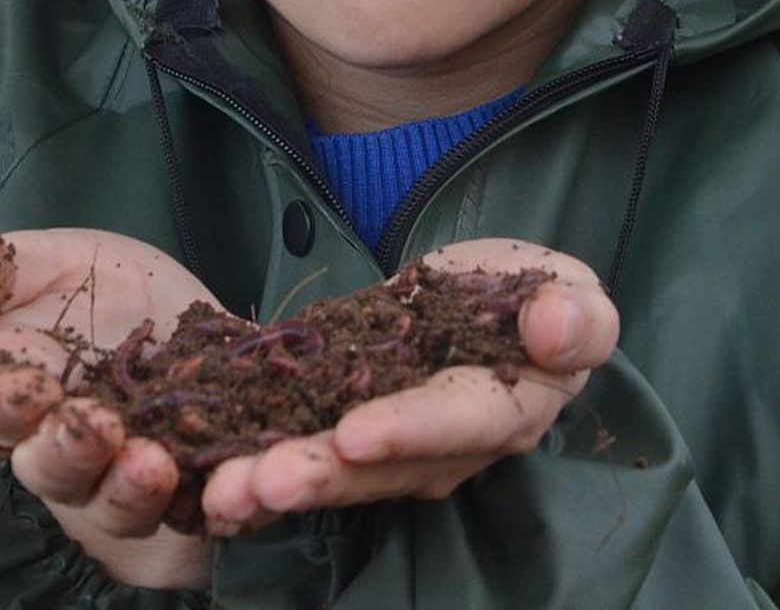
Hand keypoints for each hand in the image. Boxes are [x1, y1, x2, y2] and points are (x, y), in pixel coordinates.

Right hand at [0, 227, 213, 589]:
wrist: (180, 315)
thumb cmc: (96, 288)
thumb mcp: (50, 262)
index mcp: (16, 399)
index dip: (7, 404)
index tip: (30, 387)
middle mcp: (65, 454)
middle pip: (54, 471)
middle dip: (72, 454)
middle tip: (98, 428)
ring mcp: (126, 482)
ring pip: (120, 506)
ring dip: (135, 492)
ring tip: (155, 465)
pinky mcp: (192, 494)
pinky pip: (205, 509)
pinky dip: (222, 503)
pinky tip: (239, 488)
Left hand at [198, 239, 618, 534]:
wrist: (491, 303)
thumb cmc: (538, 299)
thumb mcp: (570, 291)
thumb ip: (577, 315)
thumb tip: (556, 323)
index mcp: (505, 409)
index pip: (460, 423)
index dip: (410, 429)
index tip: (356, 431)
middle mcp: (443, 450)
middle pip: (381, 467)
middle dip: (320, 474)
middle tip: (261, 480)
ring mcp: (387, 451)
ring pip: (330, 472)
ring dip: (274, 482)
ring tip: (222, 489)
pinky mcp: (340, 434)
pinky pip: (295, 454)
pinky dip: (251, 471)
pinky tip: (202, 485)